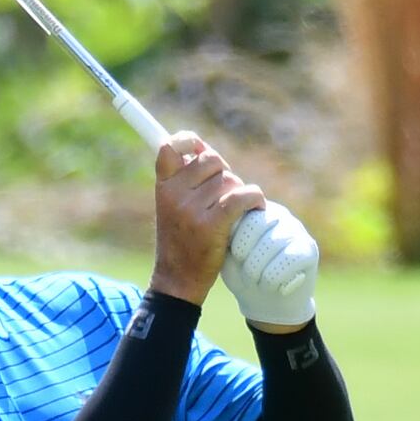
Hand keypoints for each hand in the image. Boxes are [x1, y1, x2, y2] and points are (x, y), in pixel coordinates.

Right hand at [150, 134, 259, 307]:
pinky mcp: (211, 225)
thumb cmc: (181, 241)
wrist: (178, 280)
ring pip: (230, 181)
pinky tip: (256, 207)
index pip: (171, 147)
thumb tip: (202, 148)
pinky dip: (254, 199)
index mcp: (163, 186)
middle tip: (225, 193)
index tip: (198, 147)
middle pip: (212, 161)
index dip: (188, 140)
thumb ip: (185, 179)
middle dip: (224, 173)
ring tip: (235, 210)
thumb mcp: (172, 207)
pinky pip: (241, 197)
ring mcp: (192, 210)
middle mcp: (174, 194)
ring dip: (239, 192)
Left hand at [222, 201, 320, 330]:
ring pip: (272, 243)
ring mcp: (295, 230)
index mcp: (254, 211)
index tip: (236, 260)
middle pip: (258, 224)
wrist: (266, 304)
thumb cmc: (242, 276)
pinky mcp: (308, 248)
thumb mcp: (226, 255)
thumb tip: (226, 221)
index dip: (236, 240)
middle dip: (247, 255)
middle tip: (245, 275)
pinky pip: (288, 259)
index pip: (242, 211)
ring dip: (258, 271)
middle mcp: (277, 214)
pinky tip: (273, 286)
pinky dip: (274, 278)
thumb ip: (225, 235)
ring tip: (256, 282)